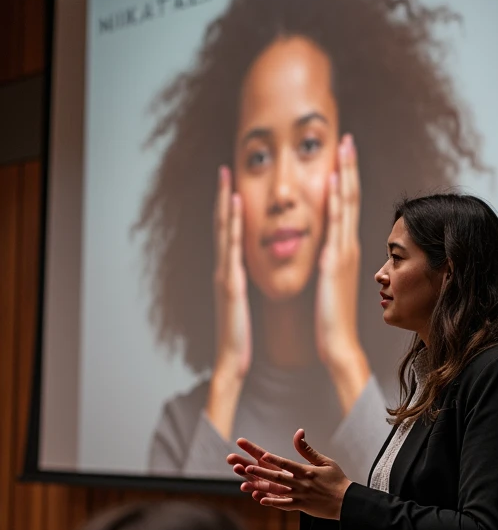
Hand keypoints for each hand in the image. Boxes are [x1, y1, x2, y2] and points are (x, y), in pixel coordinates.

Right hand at [205, 167, 251, 438]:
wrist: (231, 360)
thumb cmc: (240, 334)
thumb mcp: (243, 302)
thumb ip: (242, 283)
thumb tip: (245, 271)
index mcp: (230, 272)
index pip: (230, 234)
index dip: (229, 209)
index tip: (233, 183)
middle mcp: (224, 269)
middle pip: (221, 226)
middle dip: (222, 197)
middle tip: (224, 168)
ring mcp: (224, 275)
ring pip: (223, 232)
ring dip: (224, 204)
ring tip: (227, 178)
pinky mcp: (229, 285)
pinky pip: (231, 249)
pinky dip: (231, 227)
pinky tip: (234, 209)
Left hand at [227, 431, 351, 519]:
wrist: (346, 502)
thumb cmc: (337, 480)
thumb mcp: (325, 462)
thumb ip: (308, 450)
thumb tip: (298, 433)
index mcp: (306, 471)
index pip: (288, 464)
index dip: (275, 459)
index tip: (263, 455)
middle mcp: (301, 484)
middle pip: (278, 477)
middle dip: (262, 472)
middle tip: (248, 468)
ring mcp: (300, 496)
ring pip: (278, 491)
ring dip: (263, 487)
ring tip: (248, 484)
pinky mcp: (302, 506)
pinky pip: (285, 505)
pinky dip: (274, 503)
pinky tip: (262, 500)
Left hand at [315, 135, 370, 414]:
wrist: (338, 342)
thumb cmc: (333, 318)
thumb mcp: (331, 283)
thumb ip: (331, 265)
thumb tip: (329, 253)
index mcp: (344, 250)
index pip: (346, 207)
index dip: (345, 179)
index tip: (343, 154)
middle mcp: (348, 247)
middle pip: (349, 198)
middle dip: (348, 167)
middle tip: (346, 138)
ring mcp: (344, 253)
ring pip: (345, 206)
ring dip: (344, 175)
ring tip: (343, 148)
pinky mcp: (334, 263)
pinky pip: (336, 226)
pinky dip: (335, 203)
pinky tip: (332, 184)